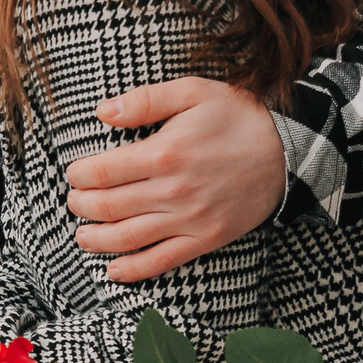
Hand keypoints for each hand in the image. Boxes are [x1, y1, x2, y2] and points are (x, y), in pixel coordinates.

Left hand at [64, 76, 287, 281]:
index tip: (73, 173)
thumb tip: (102, 112)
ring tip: (81, 235)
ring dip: (96, 240)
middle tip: (73, 201)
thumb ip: (145, 100)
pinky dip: (134, 269)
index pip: (103, 172)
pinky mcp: (206, 239)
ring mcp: (190, 220)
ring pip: (128, 238)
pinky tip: (113, 270)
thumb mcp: (193, 92)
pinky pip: (163, 261)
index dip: (80, 175)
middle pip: (109, 206)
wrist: (289, 150)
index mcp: (164, 154)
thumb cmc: (238, 116)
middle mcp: (173, 191)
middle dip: (82, 205)